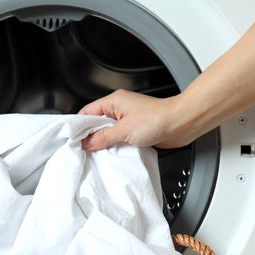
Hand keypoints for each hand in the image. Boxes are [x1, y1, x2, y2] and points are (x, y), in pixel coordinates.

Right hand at [78, 90, 197, 149]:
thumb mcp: (124, 130)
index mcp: (114, 101)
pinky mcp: (136, 131)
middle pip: (97, 123)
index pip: (87, 112)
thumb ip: (103, 137)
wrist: (180, 124)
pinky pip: (120, 139)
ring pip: (108, 132)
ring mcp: (128, 120)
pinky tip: (114, 154)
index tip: (74, 140)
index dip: (79, 126)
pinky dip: (116, 146)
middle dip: (92, 137)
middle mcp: (120, 108)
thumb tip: (88, 143)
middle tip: (86, 149)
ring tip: (100, 153)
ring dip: (105, 143)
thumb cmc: (157, 118)